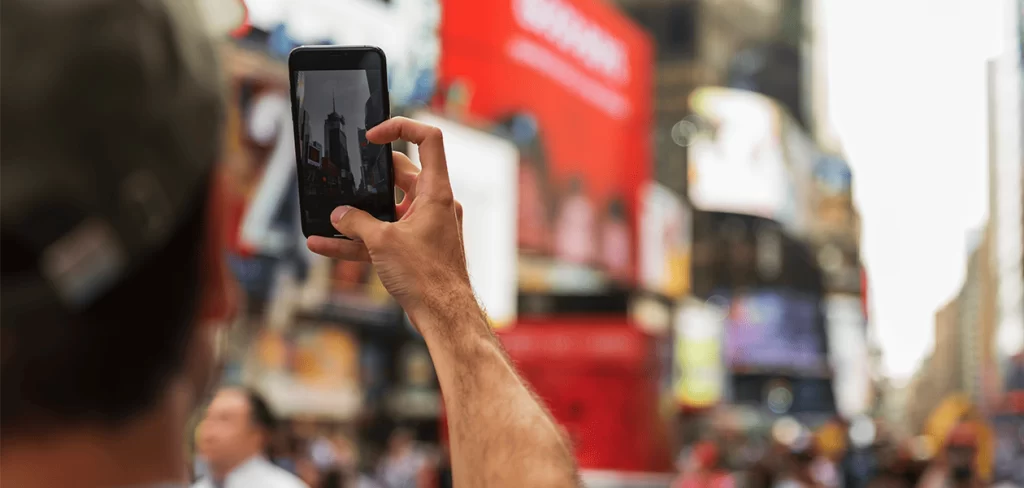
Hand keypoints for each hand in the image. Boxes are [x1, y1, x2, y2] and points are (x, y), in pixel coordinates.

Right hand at [306, 117, 468, 321]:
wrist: (444, 317)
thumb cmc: (427, 276)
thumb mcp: (382, 243)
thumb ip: (357, 223)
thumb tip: (338, 214)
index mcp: (436, 192)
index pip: (428, 140)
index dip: (400, 128)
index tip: (372, 137)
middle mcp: (434, 205)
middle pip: (400, 175)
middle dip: (368, 179)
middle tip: (344, 178)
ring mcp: (425, 227)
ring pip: (387, 210)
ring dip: (357, 215)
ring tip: (326, 215)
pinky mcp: (415, 249)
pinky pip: (382, 238)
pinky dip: (357, 241)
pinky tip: (323, 245)